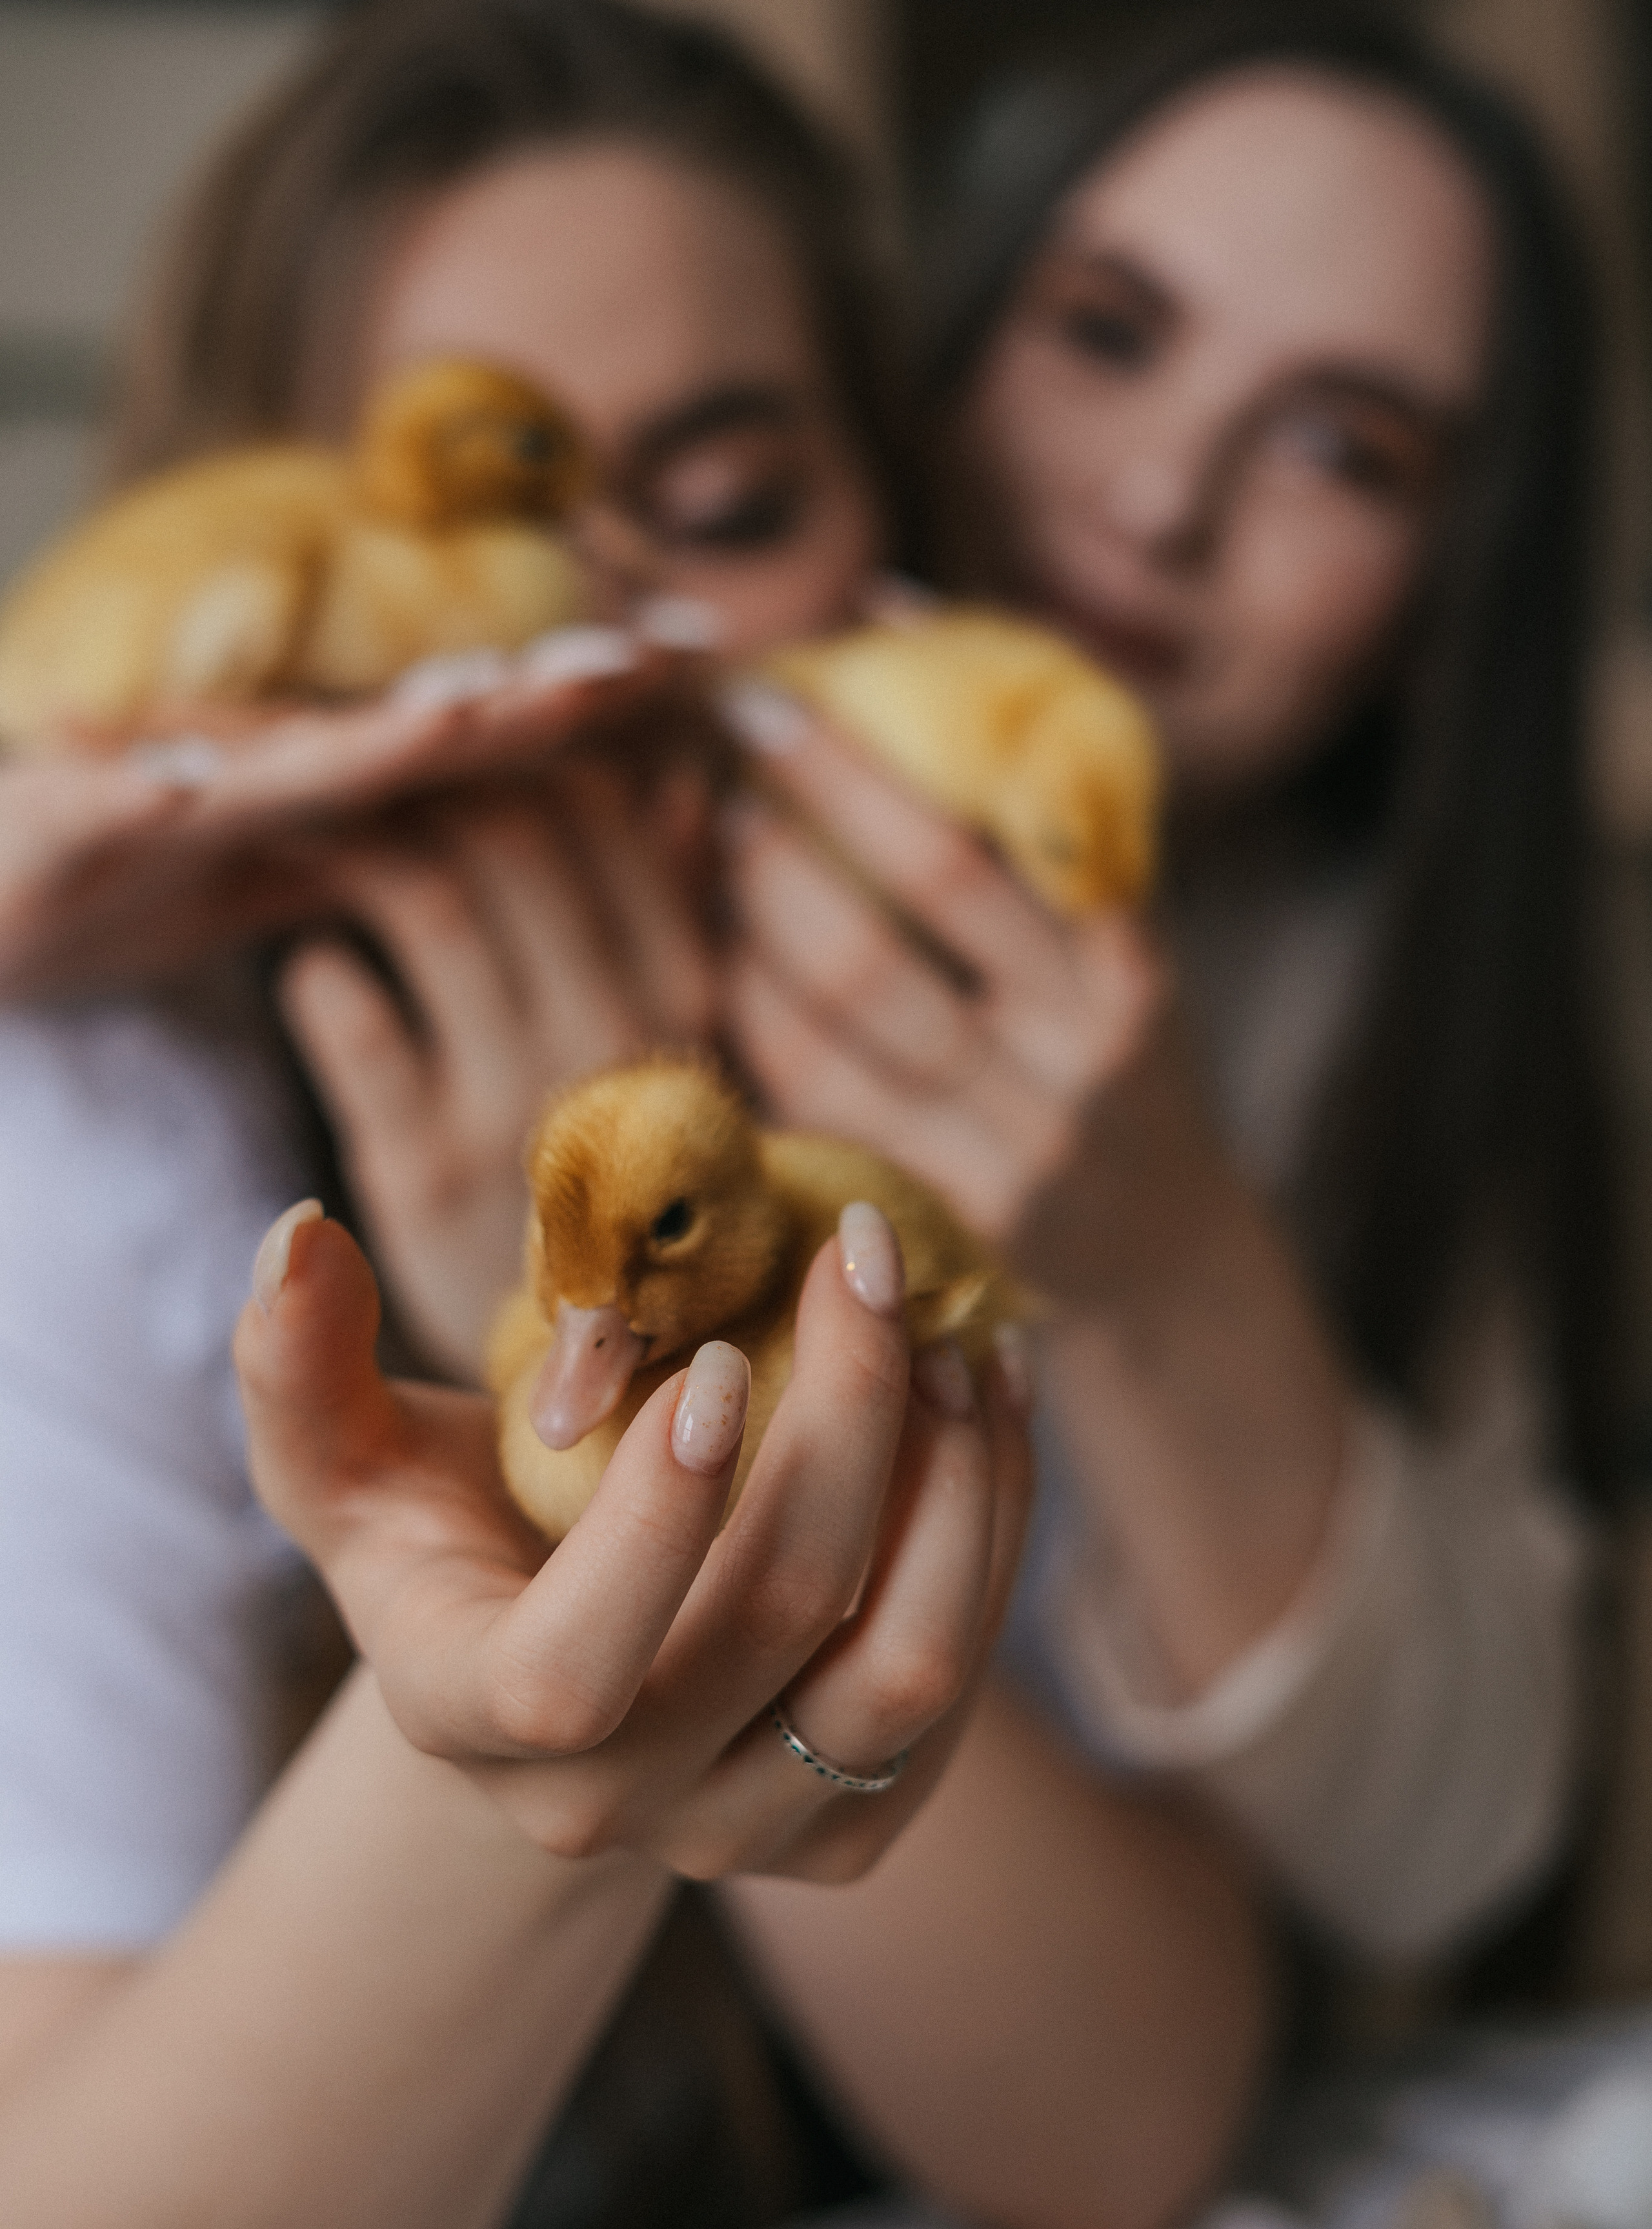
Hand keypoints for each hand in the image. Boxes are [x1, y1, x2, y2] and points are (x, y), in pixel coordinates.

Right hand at [0, 639, 694, 998]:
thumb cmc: (94, 882)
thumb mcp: (257, 880)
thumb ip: (368, 856)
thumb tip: (499, 853)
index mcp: (313, 789)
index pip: (473, 743)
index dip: (581, 708)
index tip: (703, 675)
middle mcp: (257, 770)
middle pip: (415, 729)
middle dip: (531, 700)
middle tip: (645, 666)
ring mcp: (159, 787)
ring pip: (284, 758)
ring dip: (380, 736)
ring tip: (474, 713)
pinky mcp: (52, 821)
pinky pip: (103, 805)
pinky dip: (143, 788)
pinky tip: (190, 784)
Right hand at [233, 1202, 1032, 1884]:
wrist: (550, 1673)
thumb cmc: (446, 1533)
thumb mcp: (347, 1458)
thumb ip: (301, 1365)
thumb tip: (297, 1232)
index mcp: (471, 1713)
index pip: (568, 1672)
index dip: (657, 1526)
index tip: (722, 1364)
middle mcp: (607, 1809)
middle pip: (778, 1621)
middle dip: (849, 1416)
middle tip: (869, 1261)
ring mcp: (742, 1836)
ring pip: (904, 1670)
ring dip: (956, 1479)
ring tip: (953, 1334)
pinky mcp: (851, 1831)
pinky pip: (960, 1689)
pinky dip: (994, 1534)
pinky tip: (985, 1412)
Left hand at [277, 770, 717, 1376]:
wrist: (610, 1413)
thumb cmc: (642, 1225)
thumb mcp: (682, 1071)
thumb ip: (678, 927)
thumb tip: (681, 786)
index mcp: (693, 1007)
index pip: (597, 808)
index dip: (513, 742)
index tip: (460, 730)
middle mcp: (622, 1046)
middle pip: (508, 831)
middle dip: (419, 767)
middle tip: (358, 755)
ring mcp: (520, 1107)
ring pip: (431, 900)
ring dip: (352, 839)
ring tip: (313, 823)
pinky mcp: (420, 1172)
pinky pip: (349, 1017)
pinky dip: (319, 975)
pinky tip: (315, 969)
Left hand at [719, 699, 1226, 1305]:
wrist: (1170, 1252)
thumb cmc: (1121, 1047)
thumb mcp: (1117, 921)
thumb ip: (1025, 783)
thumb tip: (893, 601)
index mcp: (1126, 976)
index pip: (967, 858)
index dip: (848, 778)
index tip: (767, 705)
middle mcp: (1072, 1068)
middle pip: (884, 943)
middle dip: (776, 848)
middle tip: (714, 778)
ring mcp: (1005, 1155)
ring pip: (834, 1032)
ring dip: (747, 934)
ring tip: (709, 852)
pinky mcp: (945, 1220)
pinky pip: (819, 1105)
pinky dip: (756, 1026)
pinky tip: (719, 961)